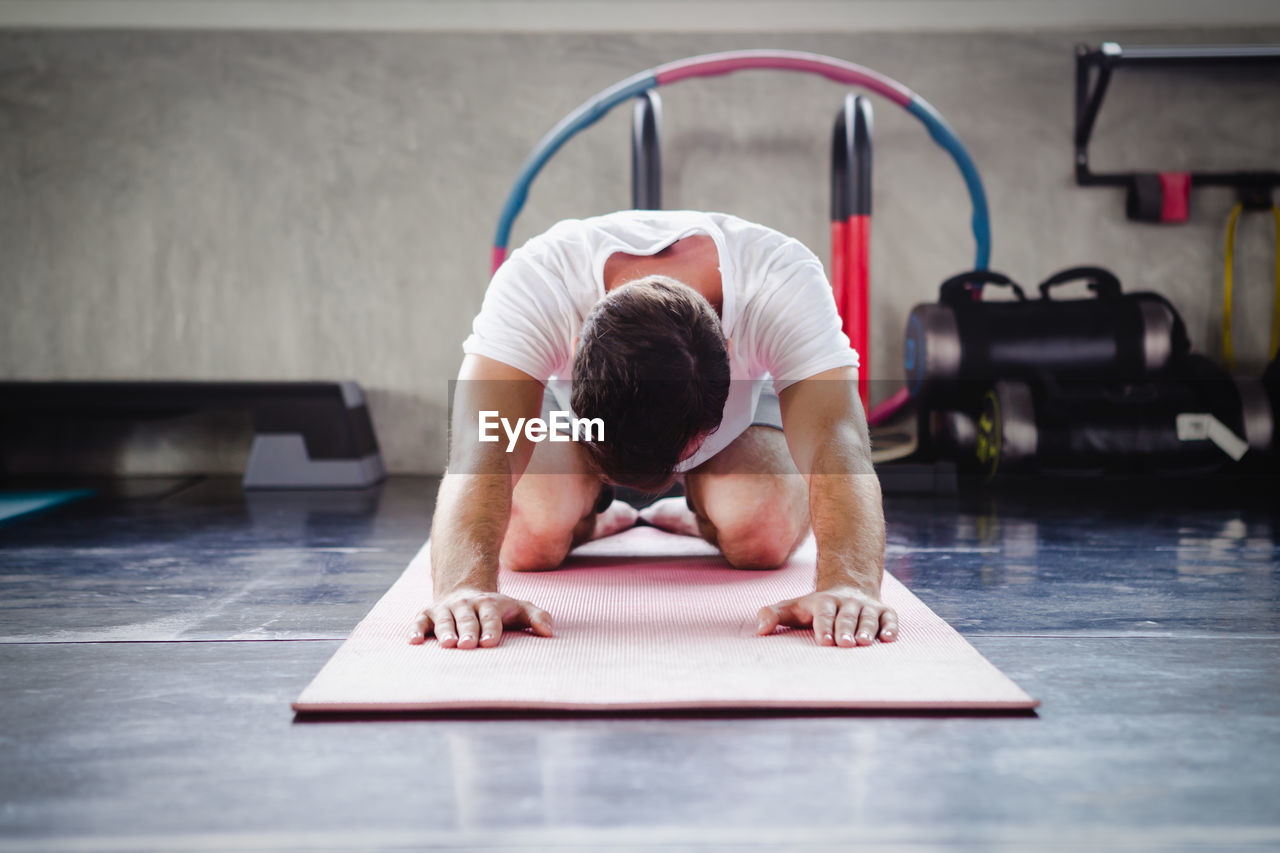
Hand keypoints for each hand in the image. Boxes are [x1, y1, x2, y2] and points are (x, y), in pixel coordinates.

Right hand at [409, 590, 552, 648]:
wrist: (466, 591)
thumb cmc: (497, 610)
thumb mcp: (519, 609)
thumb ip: (537, 617)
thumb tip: (549, 633)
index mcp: (488, 604)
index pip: (491, 616)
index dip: (491, 628)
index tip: (491, 641)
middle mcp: (465, 605)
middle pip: (467, 618)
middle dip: (468, 630)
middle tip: (468, 645)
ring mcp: (445, 609)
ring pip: (443, 619)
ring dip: (444, 631)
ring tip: (447, 644)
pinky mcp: (427, 614)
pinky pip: (419, 621)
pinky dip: (415, 629)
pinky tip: (413, 641)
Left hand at [757, 586, 897, 646]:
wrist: (848, 587)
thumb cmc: (815, 607)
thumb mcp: (793, 608)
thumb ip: (774, 615)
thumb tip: (759, 629)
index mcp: (825, 601)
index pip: (824, 613)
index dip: (824, 626)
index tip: (824, 641)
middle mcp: (847, 602)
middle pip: (847, 615)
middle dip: (846, 629)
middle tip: (845, 645)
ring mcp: (867, 606)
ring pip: (869, 616)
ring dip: (868, 629)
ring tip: (865, 643)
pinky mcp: (884, 611)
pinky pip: (890, 617)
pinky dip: (890, 626)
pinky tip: (889, 638)